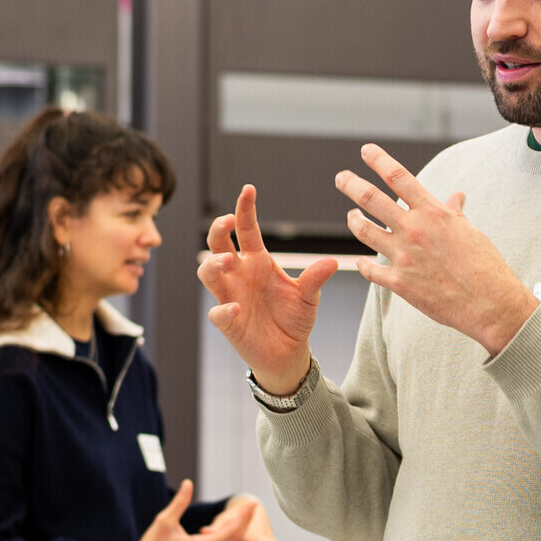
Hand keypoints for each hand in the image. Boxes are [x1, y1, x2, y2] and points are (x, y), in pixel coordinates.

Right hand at [136, 481, 257, 540]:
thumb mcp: (164, 521)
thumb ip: (179, 502)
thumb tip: (189, 482)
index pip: (231, 532)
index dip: (243, 517)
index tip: (252, 503)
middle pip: (235, 538)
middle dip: (246, 520)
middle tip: (254, 503)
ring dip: (240, 527)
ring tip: (247, 511)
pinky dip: (230, 533)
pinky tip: (233, 522)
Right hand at [198, 185, 337, 396]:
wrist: (289, 352)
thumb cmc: (294, 317)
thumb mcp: (309, 297)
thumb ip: (315, 279)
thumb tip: (331, 262)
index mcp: (257, 261)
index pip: (247, 230)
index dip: (245, 209)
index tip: (248, 189)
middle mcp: (239, 275)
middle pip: (218, 245)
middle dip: (218, 230)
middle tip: (227, 221)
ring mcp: (230, 296)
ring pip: (208, 274)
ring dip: (213, 265)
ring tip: (226, 260)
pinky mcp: (228, 322)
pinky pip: (218, 312)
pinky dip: (223, 309)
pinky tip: (235, 308)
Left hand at [337, 144, 537, 356]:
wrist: (489, 304)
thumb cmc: (484, 266)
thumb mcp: (470, 231)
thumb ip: (453, 213)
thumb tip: (455, 196)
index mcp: (432, 213)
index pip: (398, 177)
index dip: (378, 160)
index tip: (366, 150)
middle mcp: (414, 230)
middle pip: (371, 198)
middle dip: (351, 184)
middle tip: (341, 177)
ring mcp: (403, 256)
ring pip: (365, 230)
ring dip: (354, 220)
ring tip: (352, 215)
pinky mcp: (399, 283)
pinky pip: (370, 270)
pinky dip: (363, 264)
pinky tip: (361, 262)